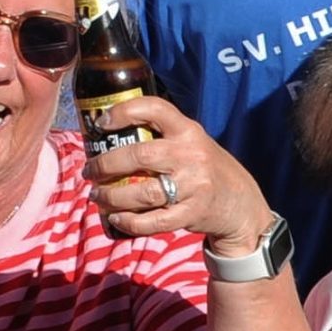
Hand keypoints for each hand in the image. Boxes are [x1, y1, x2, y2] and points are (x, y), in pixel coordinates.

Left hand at [85, 94, 273, 253]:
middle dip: (105, 164)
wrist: (241, 203)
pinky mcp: (192, 213)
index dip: (124, 112)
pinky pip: (152, 221)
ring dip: (110, 197)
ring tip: (97, 196)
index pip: (155, 109)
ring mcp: (193, 186)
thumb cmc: (204, 168)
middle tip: (90, 171)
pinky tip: (115, 218)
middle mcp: (191, 155)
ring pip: (141, 192)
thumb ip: (160, 137)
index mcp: (188, 131)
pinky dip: (128, 221)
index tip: (101, 122)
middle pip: (139, 156)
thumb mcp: (191, 143)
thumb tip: (107, 136)